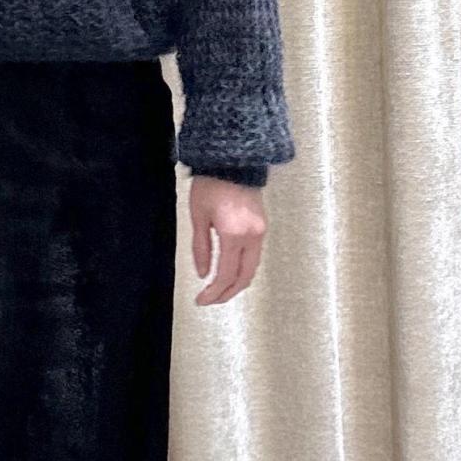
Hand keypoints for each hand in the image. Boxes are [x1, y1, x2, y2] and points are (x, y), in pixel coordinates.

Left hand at [188, 175, 267, 304]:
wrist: (234, 160)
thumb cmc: (212, 183)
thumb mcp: (198, 216)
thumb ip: (201, 248)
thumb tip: (203, 273)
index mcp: (234, 234)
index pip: (225, 275)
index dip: (213, 293)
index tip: (202, 300)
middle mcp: (252, 235)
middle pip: (244, 277)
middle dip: (227, 293)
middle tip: (211, 300)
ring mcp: (260, 231)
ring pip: (252, 268)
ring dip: (236, 283)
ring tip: (219, 290)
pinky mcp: (262, 226)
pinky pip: (255, 256)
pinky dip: (243, 269)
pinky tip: (230, 271)